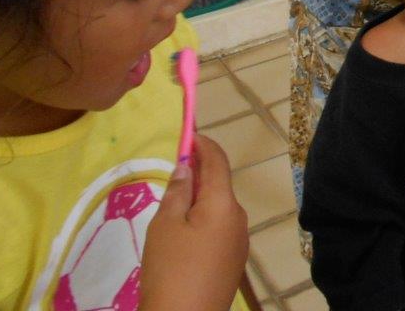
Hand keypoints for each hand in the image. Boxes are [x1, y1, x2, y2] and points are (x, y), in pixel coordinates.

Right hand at [141, 136, 248, 310]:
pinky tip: (182, 237)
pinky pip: (219, 230)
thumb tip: (186, 167)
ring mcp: (239, 241)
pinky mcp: (234, 262)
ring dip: (199, 201)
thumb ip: (177, 192)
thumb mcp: (165, 225)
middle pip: (219, 185)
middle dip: (198, 174)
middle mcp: (239, 218)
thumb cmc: (171, 269)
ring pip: (219, 209)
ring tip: (171, 207)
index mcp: (224, 204)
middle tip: (171, 172)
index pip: (218, 161)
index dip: (203, 145)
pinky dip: (203, 222)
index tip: (187, 135)